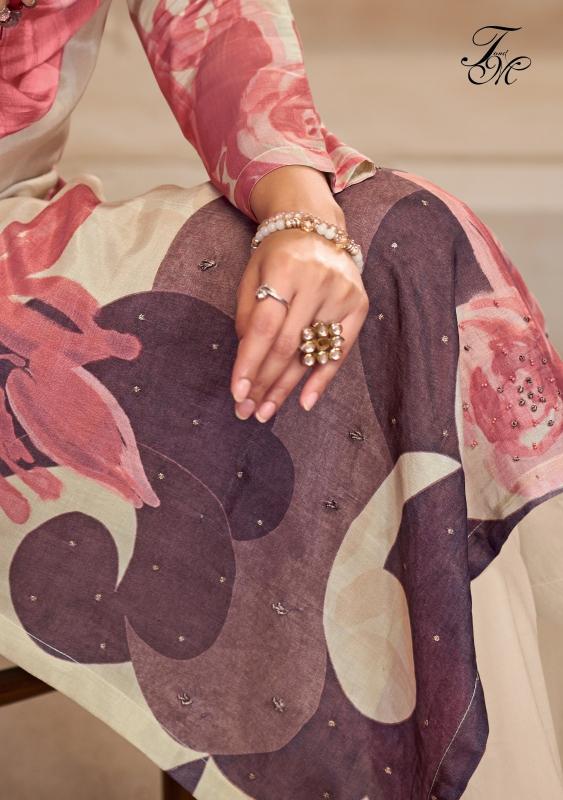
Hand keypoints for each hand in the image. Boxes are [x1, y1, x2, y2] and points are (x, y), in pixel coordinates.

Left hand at [231, 168, 368, 420]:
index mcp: (286, 269)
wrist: (317, 225)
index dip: (249, 362)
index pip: (264, 326)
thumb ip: (247, 313)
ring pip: (310, 353)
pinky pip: (339, 351)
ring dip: (285, 388)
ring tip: (265, 411)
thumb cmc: (277, 254)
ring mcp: (342, 294)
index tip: (237, 392)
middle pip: (287, 345)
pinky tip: (304, 402)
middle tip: (246, 411)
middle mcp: (318, 281)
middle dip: (264, 383)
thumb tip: (246, 358)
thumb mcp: (253, 273)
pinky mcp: (358, 306)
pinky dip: (321, 379)